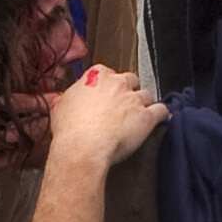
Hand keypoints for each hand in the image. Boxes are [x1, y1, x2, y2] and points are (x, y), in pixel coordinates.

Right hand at [42, 66, 161, 171]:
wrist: (82, 148)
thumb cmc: (70, 130)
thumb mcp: (60, 108)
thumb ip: (66, 98)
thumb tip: (62, 98)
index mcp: (97, 76)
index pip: (110, 74)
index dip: (110, 86)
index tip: (108, 95)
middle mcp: (118, 83)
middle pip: (131, 80)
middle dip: (129, 91)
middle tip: (124, 106)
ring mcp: (134, 99)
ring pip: (147, 95)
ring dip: (144, 104)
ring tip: (140, 115)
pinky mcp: (147, 117)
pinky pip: (161, 110)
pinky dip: (162, 114)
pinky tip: (161, 119)